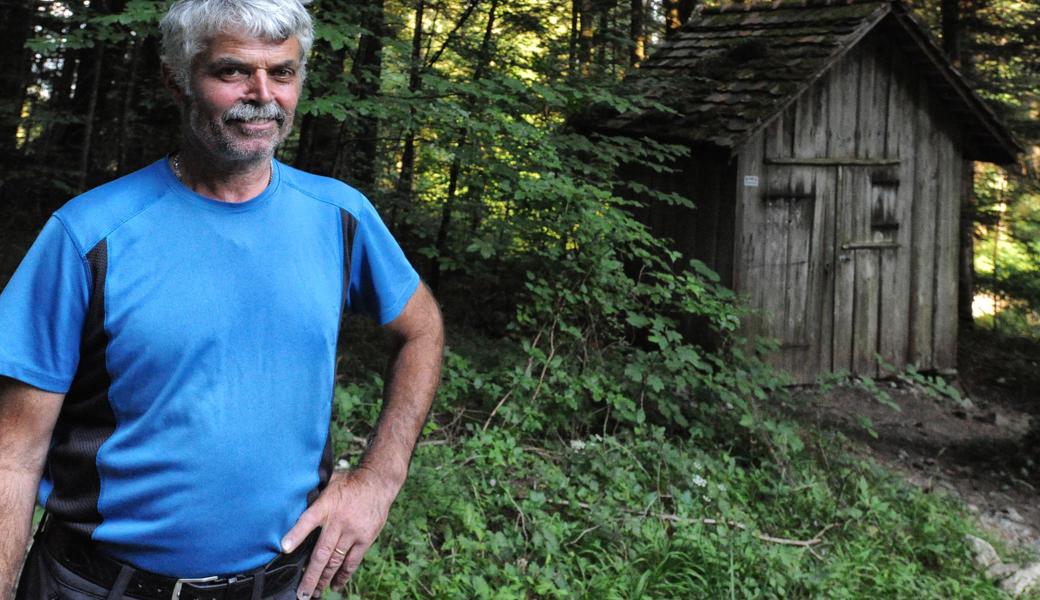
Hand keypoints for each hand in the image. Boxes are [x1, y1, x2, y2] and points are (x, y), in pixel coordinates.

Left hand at [281, 467, 398, 598]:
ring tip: (314, 593)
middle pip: (321, 552)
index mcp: (326, 505)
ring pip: (336, 561)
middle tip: (301, 593)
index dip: (296, 535)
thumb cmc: (349, 482)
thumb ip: (314, 495)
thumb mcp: (329, 480)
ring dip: (324, 579)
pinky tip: (335, 584)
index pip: (308, 520)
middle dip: (310, 576)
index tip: (284, 549)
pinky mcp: (365, 538)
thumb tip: (292, 500)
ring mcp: (353, 532)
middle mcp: (338, 521)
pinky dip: (343, 575)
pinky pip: (353, 561)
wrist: (378, 482)